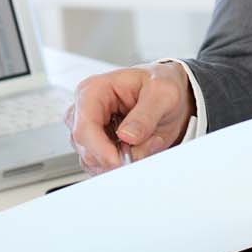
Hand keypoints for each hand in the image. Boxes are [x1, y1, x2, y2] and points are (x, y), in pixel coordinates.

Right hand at [65, 62, 192, 172]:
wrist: (168, 95)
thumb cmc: (160, 86)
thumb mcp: (163, 93)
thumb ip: (146, 115)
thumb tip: (127, 136)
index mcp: (95, 90)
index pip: (84, 127)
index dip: (101, 150)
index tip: (121, 161)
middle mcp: (85, 109)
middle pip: (85, 148)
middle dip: (116, 157)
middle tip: (146, 146)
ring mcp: (89, 128)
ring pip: (93, 161)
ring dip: (122, 161)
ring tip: (147, 142)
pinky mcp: (96, 144)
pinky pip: (102, 166)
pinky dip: (122, 165)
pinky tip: (138, 148)